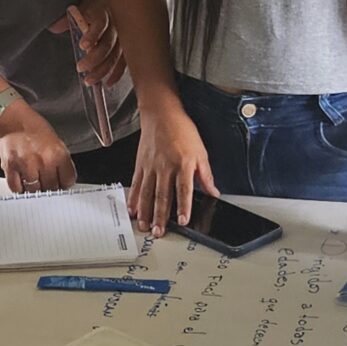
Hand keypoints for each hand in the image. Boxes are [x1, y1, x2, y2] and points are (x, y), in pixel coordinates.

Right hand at [0, 102, 76, 193]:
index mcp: (58, 153)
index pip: (68, 181)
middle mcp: (43, 161)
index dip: (64, 183)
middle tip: (46, 181)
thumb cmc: (32, 127)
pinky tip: (22, 181)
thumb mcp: (55, 141)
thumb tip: (64, 179)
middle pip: (51, 188)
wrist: (12, 118)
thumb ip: (61, 161)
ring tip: (33, 179)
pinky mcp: (10, 168)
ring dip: (34, 188)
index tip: (61, 183)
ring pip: (34, 191)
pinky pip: (17, 188)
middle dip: (49, 186)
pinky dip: (20, 188)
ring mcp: (26, 165)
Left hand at [54, 0, 124, 88]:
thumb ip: (68, 19)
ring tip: (89, 80)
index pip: (99, 25)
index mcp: (103, 15)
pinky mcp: (129, 47)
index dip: (92, 36)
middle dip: (94, 59)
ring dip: (102, 70)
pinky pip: (124, 62)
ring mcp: (124, 38)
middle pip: (106, 45)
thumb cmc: (99, 5)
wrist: (124, 0)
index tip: (83, 45)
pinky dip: (116, 74)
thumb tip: (53, 28)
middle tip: (80, 68)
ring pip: (115, 57)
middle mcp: (116, 27)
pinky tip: (108, 83)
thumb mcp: (83, 7)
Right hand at [129, 99, 218, 233]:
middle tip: (158, 232)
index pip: (184, 190)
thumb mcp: (201, 151)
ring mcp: (151, 167)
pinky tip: (132, 209)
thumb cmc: (182, 130)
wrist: (161, 114)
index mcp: (183, 164)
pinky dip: (133, 198)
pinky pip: (136, 184)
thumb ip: (206, 175)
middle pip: (162, 196)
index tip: (182, 220)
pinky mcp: (140, 165)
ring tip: (144, 225)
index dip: (183, 206)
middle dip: (160, 216)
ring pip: (147, 193)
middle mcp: (166, 167)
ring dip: (145, 212)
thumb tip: (214, 192)